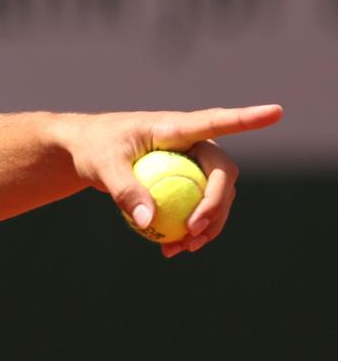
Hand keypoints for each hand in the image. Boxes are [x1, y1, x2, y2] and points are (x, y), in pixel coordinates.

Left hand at [57, 105, 282, 257]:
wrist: (84, 152)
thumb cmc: (92, 147)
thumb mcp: (101, 166)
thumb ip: (123, 189)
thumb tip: (149, 221)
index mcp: (175, 127)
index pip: (216, 122)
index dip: (247, 119)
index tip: (276, 111)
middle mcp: (191, 143)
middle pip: (222, 173)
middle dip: (216, 204)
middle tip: (193, 231)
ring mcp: (191, 164)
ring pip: (215, 196)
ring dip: (207, 224)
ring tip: (182, 248)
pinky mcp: (184, 182)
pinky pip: (198, 208)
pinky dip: (190, 230)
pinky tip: (172, 249)